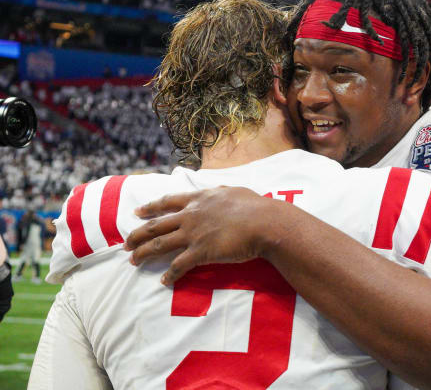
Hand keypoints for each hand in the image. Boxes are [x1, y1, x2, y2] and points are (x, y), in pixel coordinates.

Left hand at [125, 186, 273, 284]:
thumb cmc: (255, 206)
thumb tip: (220, 190)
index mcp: (198, 198)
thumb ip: (221, 192)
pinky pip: (179, 265)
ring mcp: (193, 234)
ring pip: (159, 244)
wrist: (264, 222)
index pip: (167, 202)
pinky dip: (170, 274)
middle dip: (137, 235)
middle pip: (155, 225)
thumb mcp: (234, 191)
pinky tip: (164, 281)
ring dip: (143, 253)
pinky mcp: (200, 252)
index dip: (149, 207)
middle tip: (126, 243)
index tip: (137, 211)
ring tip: (133, 261)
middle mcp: (190, 215)